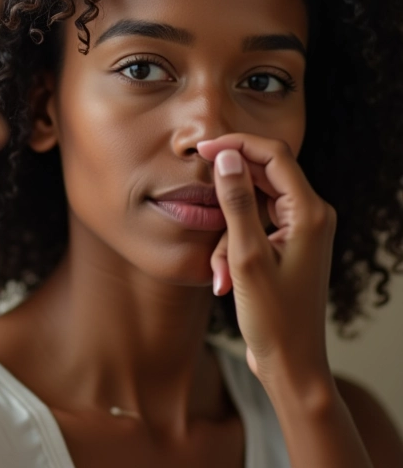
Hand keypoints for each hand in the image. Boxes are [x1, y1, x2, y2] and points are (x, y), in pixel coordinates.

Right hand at [197, 134, 335, 392]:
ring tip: (221, 269)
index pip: (273, 154)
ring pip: (255, 202)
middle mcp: (311, 214)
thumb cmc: (273, 317)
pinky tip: (225, 275)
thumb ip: (237, 201)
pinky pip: (255, 223)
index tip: (201, 150)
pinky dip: (234, 242)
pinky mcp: (289, 242)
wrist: (292, 363)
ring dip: (228, 227)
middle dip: (229, 189)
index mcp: (308, 212)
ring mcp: (301, 229)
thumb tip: (227, 156)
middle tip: (197, 188)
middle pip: (265, 173)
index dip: (236, 144)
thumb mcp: (247, 255)